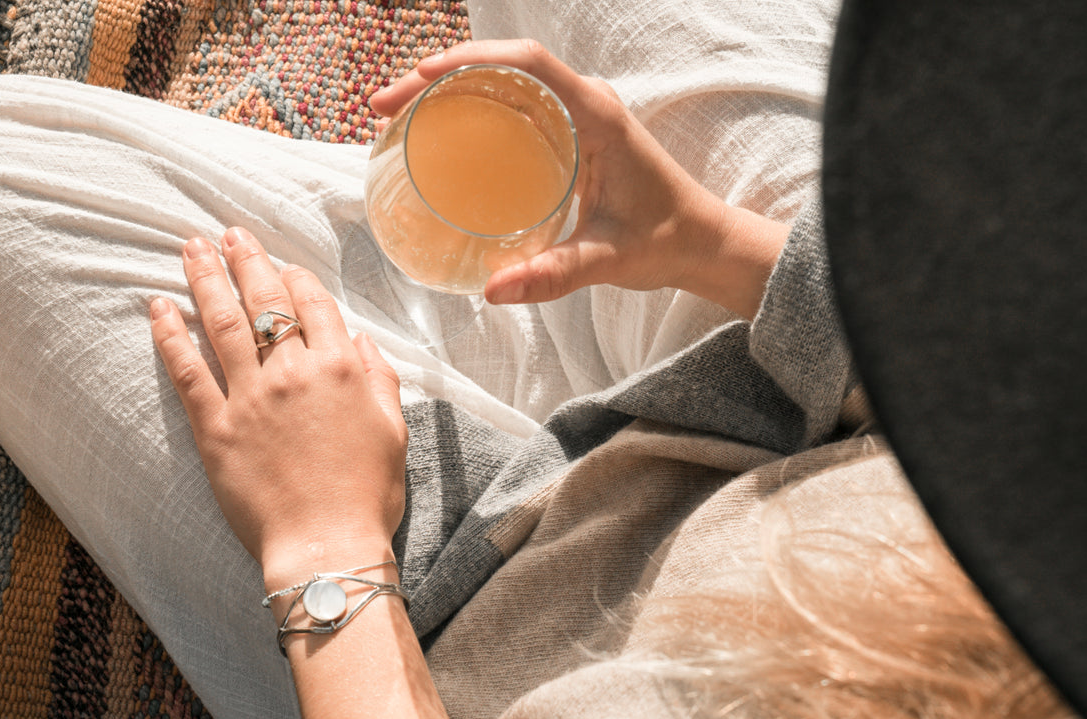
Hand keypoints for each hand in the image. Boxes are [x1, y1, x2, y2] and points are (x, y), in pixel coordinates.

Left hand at [150, 228, 407, 590]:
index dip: (295, 277)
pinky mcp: (215, 428)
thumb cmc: (366, 494)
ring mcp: (250, 397)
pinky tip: (158, 306)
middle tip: (228, 234)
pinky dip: (171, 334)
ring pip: (223, 322)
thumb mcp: (393, 430)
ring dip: (204, 278)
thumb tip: (360, 340)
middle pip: (264, 300)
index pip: (313, 304)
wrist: (327, 546)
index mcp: (341, 369)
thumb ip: (380, 378)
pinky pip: (187, 371)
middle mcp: (293, 372)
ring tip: (191, 248)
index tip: (283, 264)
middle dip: (245, 259)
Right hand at [369, 39, 787, 317]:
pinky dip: (469, 108)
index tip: (423, 75)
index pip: (529, 61)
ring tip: (395, 112)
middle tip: (384, 105)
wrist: (702, 242)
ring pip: (502, 81)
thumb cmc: (665, 240)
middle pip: (501, 65)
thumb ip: (553, 274)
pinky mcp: (566, 132)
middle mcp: (584, 102)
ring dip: (447, 88)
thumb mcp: (607, 260)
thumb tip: (492, 291)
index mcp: (597, 114)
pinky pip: (510, 104)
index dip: (473, 58)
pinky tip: (435, 132)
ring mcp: (574, 113)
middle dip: (438, 75)